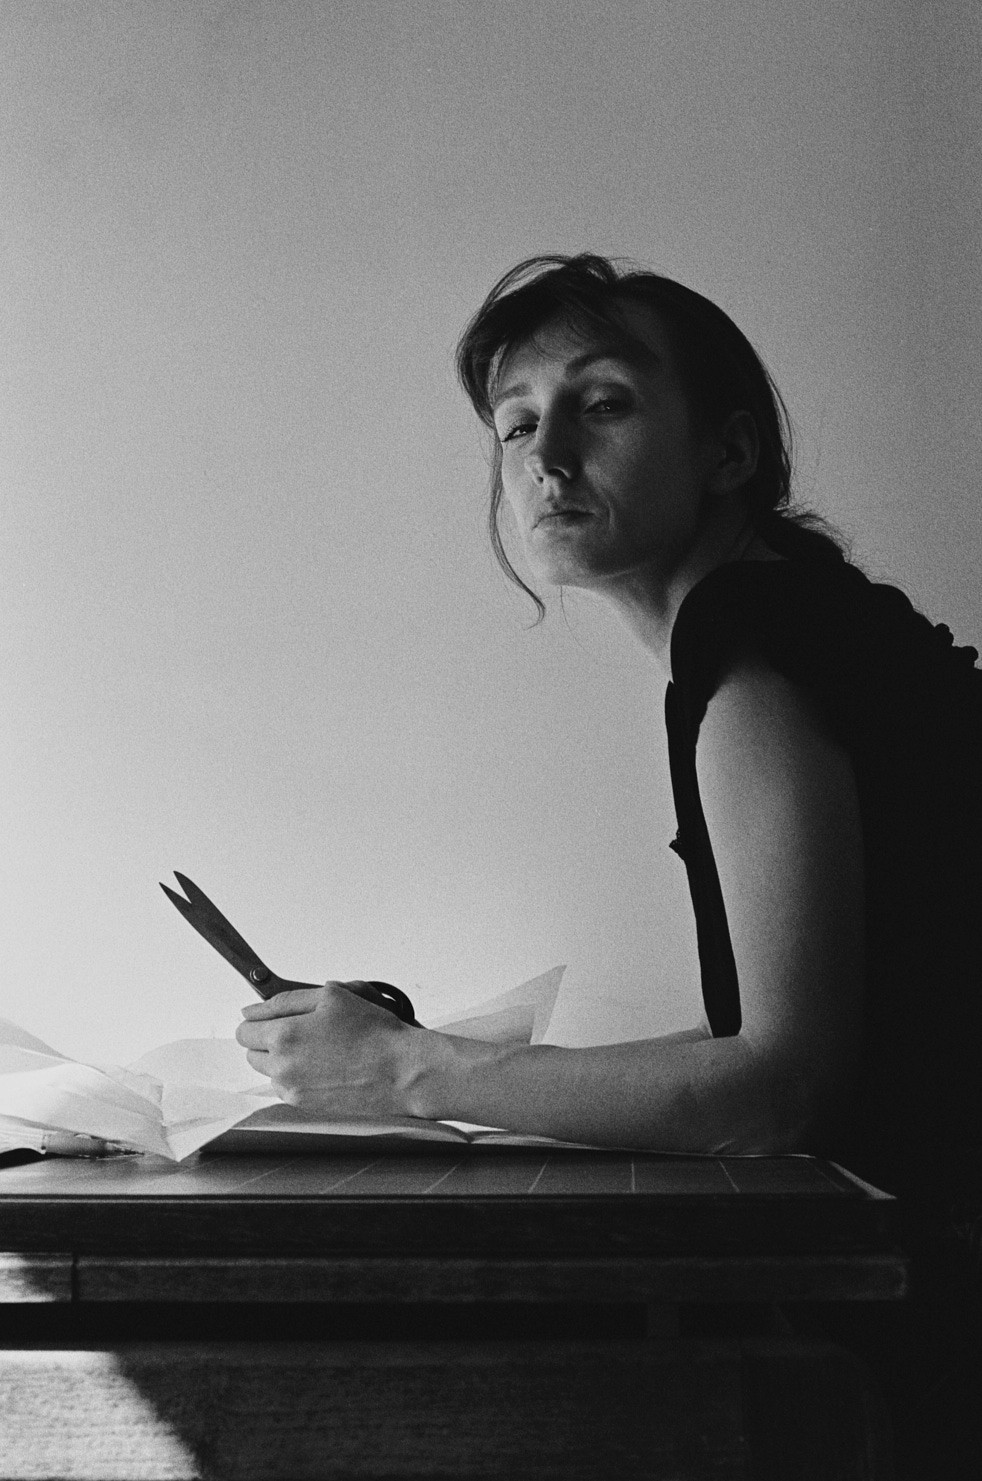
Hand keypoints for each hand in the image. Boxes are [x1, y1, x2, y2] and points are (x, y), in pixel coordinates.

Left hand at [235, 981, 417, 1117]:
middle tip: (303, 1028)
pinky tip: (325, 1066)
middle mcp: (282, 1067)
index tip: (272, 1016)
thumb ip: (286, 1000)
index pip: (244, 1029)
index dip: (259, 1018)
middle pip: (252, 1052)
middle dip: (269, 1038)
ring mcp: (292, 1090)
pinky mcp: (306, 1106)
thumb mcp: (331, 996)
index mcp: (283, 1036)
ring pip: (269, 1071)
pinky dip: (298, 1076)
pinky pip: (287, 1088)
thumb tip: (254, 1009)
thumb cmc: (374, 1033)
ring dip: (283, 1058)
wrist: (402, 1072)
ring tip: (319, 1047)